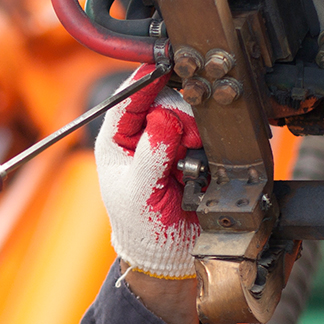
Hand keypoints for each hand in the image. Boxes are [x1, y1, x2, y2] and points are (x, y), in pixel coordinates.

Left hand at [94, 69, 201, 279]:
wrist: (171, 254)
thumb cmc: (143, 228)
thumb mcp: (140, 193)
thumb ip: (151, 156)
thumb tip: (165, 119)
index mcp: (116, 141)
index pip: (126, 100)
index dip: (144, 83)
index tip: (162, 69)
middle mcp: (141, 137)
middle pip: (163, 101)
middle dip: (178, 118)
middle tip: (185, 143)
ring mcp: (167, 143)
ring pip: (187, 115)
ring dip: (194, 134)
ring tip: (190, 163)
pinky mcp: (191, 152)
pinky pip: (204, 134)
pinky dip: (207, 144)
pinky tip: (202, 164)